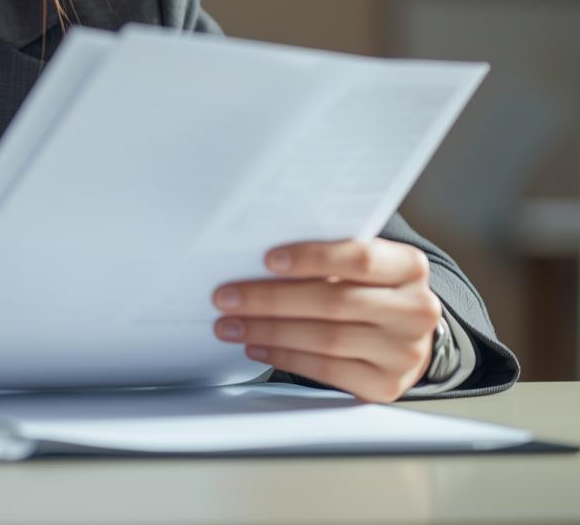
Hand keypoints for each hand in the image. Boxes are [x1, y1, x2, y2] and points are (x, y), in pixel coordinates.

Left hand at [210, 238, 440, 402]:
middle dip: (271, 299)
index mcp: (409, 267)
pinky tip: (256, 347)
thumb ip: (327, 255)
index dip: (312, 258)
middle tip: (226, 297)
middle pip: (334, 302)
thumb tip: (257, 256)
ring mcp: (404, 352)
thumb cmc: (367, 289)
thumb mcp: (361, 264)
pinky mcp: (386, 386)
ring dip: (268, 331)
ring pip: (326, 339)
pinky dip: (284, 357)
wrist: (404, 335)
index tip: (267, 260)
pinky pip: (326, 370)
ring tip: (230, 325)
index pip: (360, 258)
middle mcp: (416, 310)